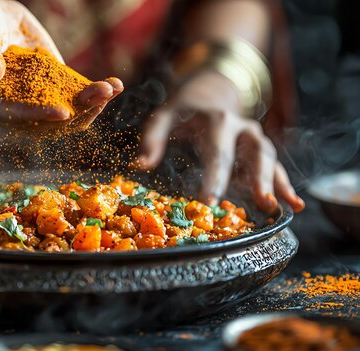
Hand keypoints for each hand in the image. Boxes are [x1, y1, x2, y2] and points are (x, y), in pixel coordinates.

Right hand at [0, 0, 121, 130]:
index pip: (5, 112)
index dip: (33, 116)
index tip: (61, 113)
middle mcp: (4, 101)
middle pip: (38, 120)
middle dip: (72, 114)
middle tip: (98, 99)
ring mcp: (30, 94)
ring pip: (61, 111)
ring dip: (88, 106)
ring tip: (110, 90)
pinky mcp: (49, 84)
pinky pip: (72, 94)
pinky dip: (93, 93)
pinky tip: (115, 85)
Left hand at [138, 70, 304, 212]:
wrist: (211, 89)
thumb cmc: (184, 109)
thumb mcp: (164, 116)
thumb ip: (153, 138)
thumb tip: (140, 166)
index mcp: (218, 121)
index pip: (217, 153)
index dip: (214, 178)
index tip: (208, 201)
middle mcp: (242, 128)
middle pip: (254, 154)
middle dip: (257, 179)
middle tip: (259, 202)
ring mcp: (255, 138)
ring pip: (270, 159)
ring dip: (275, 182)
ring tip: (277, 207)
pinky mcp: (260, 150)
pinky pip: (276, 167)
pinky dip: (286, 185)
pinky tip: (295, 205)